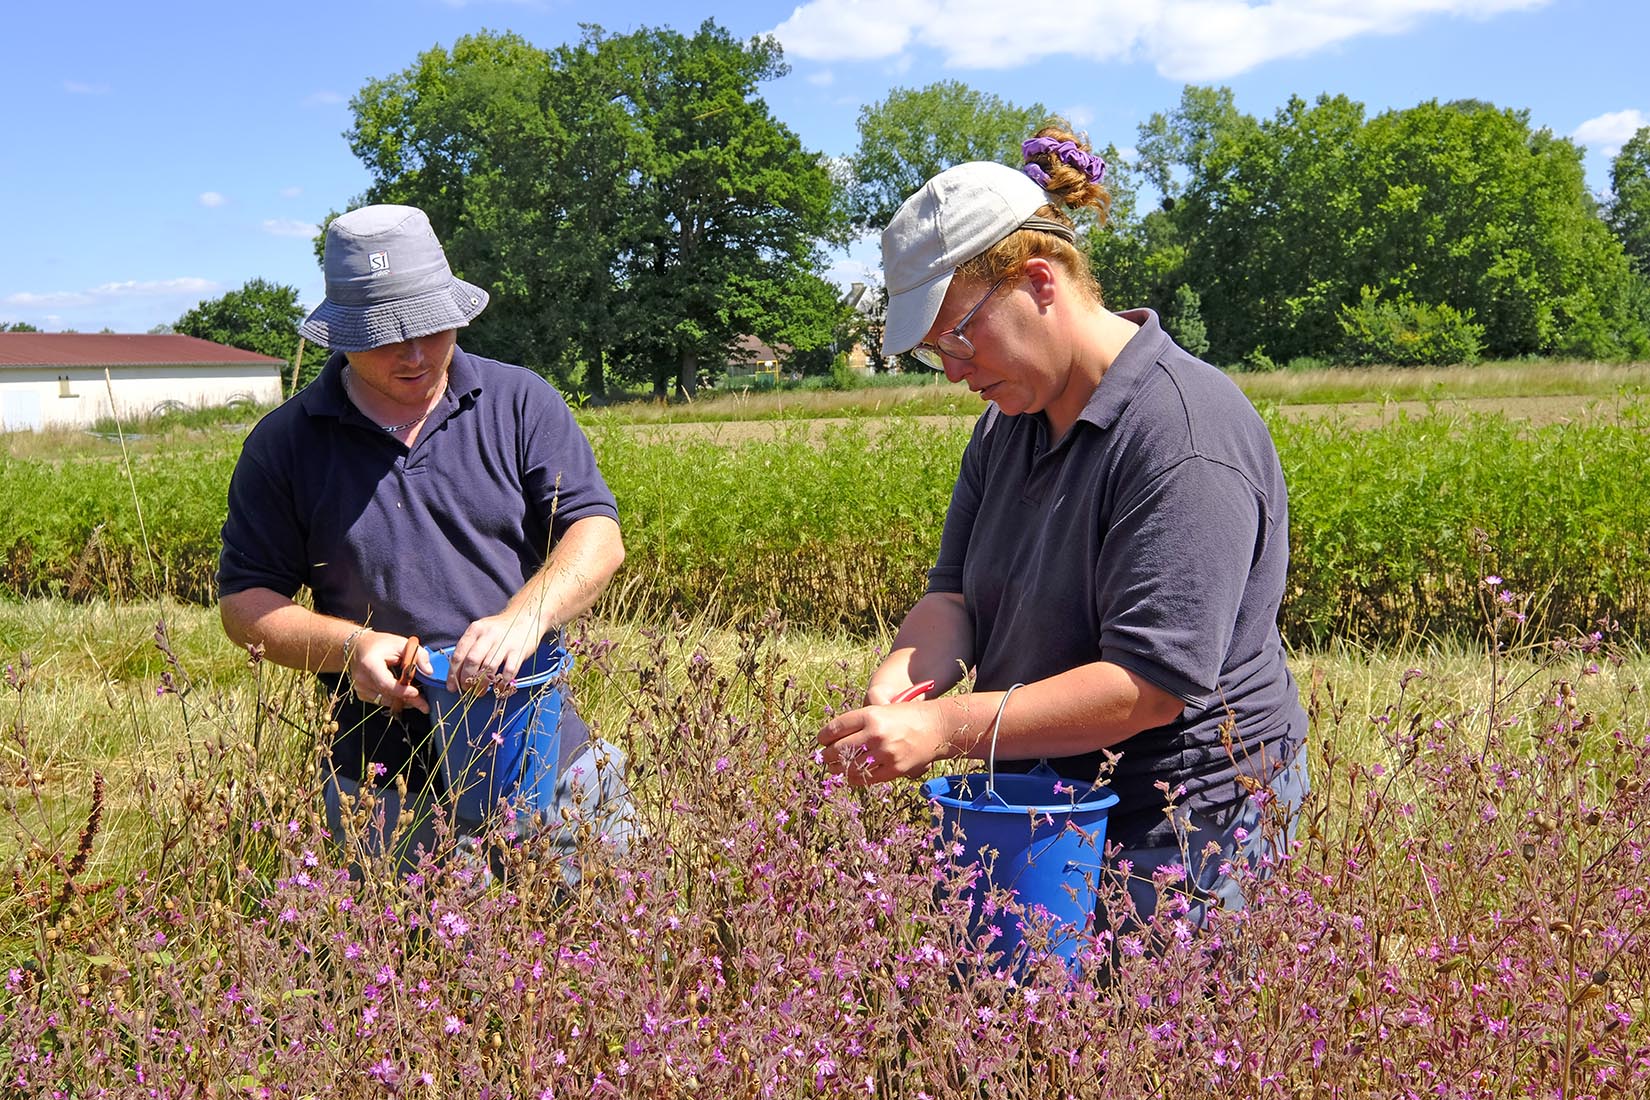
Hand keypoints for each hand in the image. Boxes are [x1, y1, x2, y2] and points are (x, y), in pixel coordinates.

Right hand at [348, 630, 431, 714]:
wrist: (358, 646)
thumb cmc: (381, 644)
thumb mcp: (401, 643)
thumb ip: (418, 654)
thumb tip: (429, 671)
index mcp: (370, 663)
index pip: (385, 682)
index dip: (401, 690)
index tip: (416, 693)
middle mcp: (362, 678)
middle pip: (388, 694)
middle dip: (408, 699)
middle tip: (425, 705)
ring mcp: (360, 688)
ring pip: (386, 700)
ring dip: (403, 701)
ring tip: (419, 701)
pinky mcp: (361, 694)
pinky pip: (381, 701)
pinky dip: (394, 700)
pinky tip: (404, 696)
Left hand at [447, 612, 544, 693]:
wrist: (526, 618)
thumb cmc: (500, 629)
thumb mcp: (482, 631)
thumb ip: (470, 647)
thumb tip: (457, 673)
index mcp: (476, 629)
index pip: (459, 654)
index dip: (453, 673)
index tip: (451, 687)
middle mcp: (489, 635)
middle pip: (472, 660)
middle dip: (466, 679)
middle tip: (466, 689)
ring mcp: (505, 643)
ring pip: (489, 667)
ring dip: (482, 683)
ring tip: (479, 692)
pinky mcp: (519, 651)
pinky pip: (509, 670)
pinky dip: (502, 682)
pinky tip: (498, 687)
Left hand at [818, 700, 950, 785]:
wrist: (937, 726)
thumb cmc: (907, 715)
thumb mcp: (881, 709)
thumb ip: (859, 722)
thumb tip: (831, 739)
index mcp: (871, 715)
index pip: (835, 728)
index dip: (823, 737)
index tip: (821, 740)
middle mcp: (876, 734)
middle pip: (839, 749)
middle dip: (827, 755)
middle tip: (824, 757)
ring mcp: (885, 753)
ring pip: (850, 766)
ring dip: (838, 769)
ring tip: (833, 767)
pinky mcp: (894, 769)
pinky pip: (866, 778)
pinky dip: (853, 778)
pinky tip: (849, 775)